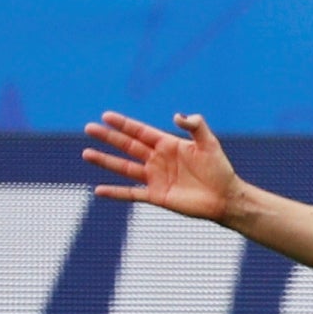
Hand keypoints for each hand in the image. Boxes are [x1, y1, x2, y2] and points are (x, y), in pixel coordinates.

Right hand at [84, 111, 245, 222]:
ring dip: (106, 161)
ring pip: (124, 168)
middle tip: (89, 128)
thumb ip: (196, 126)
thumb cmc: (220, 169)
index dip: (124, 124)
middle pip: (128, 146)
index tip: (106, 116)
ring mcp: (155, 178)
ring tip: (86, 153)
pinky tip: (99, 190)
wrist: (225, 198)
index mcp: (168, 145)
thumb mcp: (209, 144)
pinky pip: (131, 194)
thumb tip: (178, 116)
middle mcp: (158, 160)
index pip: (141, 132)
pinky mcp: (156, 195)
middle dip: (109, 137)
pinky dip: (115, 192)